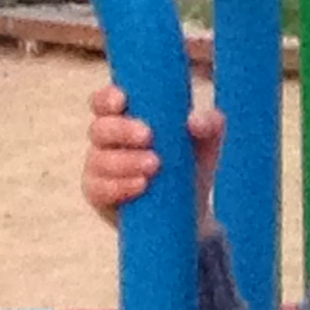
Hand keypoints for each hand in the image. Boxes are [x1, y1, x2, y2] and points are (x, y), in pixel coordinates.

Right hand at [82, 82, 223, 225]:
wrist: (189, 211)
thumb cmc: (189, 165)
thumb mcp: (206, 144)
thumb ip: (209, 124)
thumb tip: (195, 121)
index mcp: (125, 118)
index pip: (104, 102)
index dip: (106, 98)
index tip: (122, 100)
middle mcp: (107, 141)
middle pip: (99, 129)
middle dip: (122, 130)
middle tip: (148, 136)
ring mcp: (100, 169)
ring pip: (99, 160)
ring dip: (125, 161)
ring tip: (153, 165)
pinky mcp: (100, 196)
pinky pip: (100, 190)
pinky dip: (120, 186)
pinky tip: (140, 185)